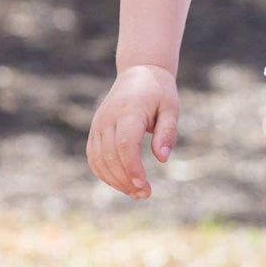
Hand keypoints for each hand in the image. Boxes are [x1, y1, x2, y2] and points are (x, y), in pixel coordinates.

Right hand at [87, 65, 178, 200]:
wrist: (139, 72)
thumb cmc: (159, 92)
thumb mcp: (171, 108)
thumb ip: (167, 132)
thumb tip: (162, 159)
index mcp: (129, 111)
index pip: (125, 145)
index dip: (132, 168)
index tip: (144, 185)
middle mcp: (108, 118)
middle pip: (110, 156)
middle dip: (126, 179)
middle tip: (144, 194)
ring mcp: (99, 124)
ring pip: (98, 159)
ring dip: (114, 180)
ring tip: (135, 192)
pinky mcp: (95, 129)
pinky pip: (93, 156)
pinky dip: (103, 172)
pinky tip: (120, 182)